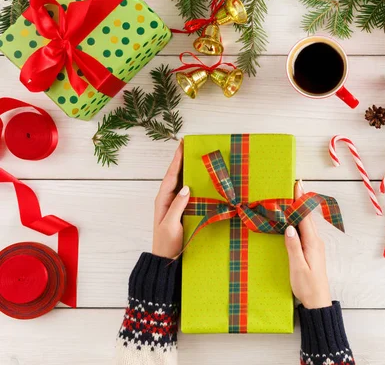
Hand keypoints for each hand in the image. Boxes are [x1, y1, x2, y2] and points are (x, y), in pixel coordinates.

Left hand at [152, 142, 189, 258]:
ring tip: (196, 158)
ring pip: (182, 183)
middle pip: (176, 176)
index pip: (171, 176)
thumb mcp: (171, 224)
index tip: (182, 145)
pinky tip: (201, 180)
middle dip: (182, 161)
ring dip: (188, 171)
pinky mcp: (182, 211)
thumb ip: (178, 206)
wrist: (166, 260)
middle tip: (190, 146)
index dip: (176, 160)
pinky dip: (193, 184)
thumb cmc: (166, 243)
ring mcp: (175, 205)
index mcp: (163, 200)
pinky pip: (188, 193)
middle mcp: (168, 200)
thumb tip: (186, 187)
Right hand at [284, 180, 332, 308]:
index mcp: (312, 243)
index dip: (300, 200)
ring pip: (305, 224)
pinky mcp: (311, 251)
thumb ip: (294, 248)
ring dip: (298, 210)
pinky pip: (305, 231)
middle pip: (306, 217)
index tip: (297, 185)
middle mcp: (315, 242)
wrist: (317, 301)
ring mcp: (314, 246)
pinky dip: (298, 221)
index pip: (305, 217)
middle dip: (300, 201)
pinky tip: (292, 220)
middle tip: (293, 185)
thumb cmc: (307, 286)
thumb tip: (290, 227)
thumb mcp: (298, 267)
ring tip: (291, 198)